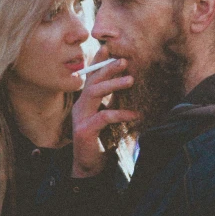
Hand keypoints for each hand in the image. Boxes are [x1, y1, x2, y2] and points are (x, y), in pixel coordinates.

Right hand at [71, 46, 138, 177]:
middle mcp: (79, 106)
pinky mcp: (84, 131)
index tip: (109, 48)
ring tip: (131, 80)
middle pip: (92, 81)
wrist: (89, 167)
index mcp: (84, 102)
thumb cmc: (101, 141)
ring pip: (94, 93)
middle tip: (124, 60)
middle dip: (108, 68)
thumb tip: (127, 84)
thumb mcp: (108, 118)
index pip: (90, 77)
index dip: (98, 62)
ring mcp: (79, 118)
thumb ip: (112, 103)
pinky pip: (103, 117)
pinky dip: (120, 113)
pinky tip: (135, 115)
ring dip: (113, 85)